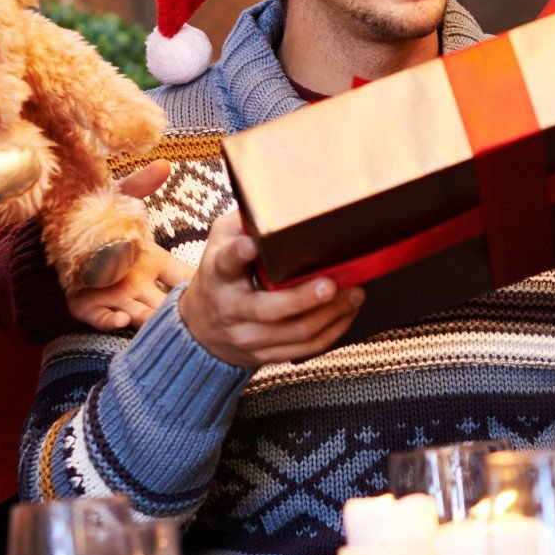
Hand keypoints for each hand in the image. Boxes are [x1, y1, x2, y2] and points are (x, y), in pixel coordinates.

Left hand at [64, 163, 193, 330]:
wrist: (52, 230)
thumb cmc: (92, 214)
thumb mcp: (117, 196)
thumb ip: (140, 184)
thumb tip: (164, 164)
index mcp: (152, 259)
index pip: (182, 277)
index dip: (197, 283)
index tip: (213, 286)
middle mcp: (139, 282)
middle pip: (167, 303)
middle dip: (180, 312)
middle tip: (194, 314)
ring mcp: (116, 296)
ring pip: (142, 315)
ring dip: (151, 321)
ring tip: (160, 319)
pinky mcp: (89, 306)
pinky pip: (104, 319)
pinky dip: (113, 322)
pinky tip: (121, 319)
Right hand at [177, 210, 362, 368]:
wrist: (200, 327)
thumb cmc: (219, 275)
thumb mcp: (220, 241)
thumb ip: (244, 222)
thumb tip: (278, 200)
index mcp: (219, 275)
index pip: (226, 263)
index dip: (239, 254)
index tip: (251, 245)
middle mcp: (232, 309)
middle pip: (271, 310)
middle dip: (305, 298)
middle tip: (331, 283)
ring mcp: (249, 336)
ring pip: (296, 332)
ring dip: (331, 314)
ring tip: (354, 294)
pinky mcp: (265, 354)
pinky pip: (305, 349)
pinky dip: (331, 332)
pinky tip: (346, 314)